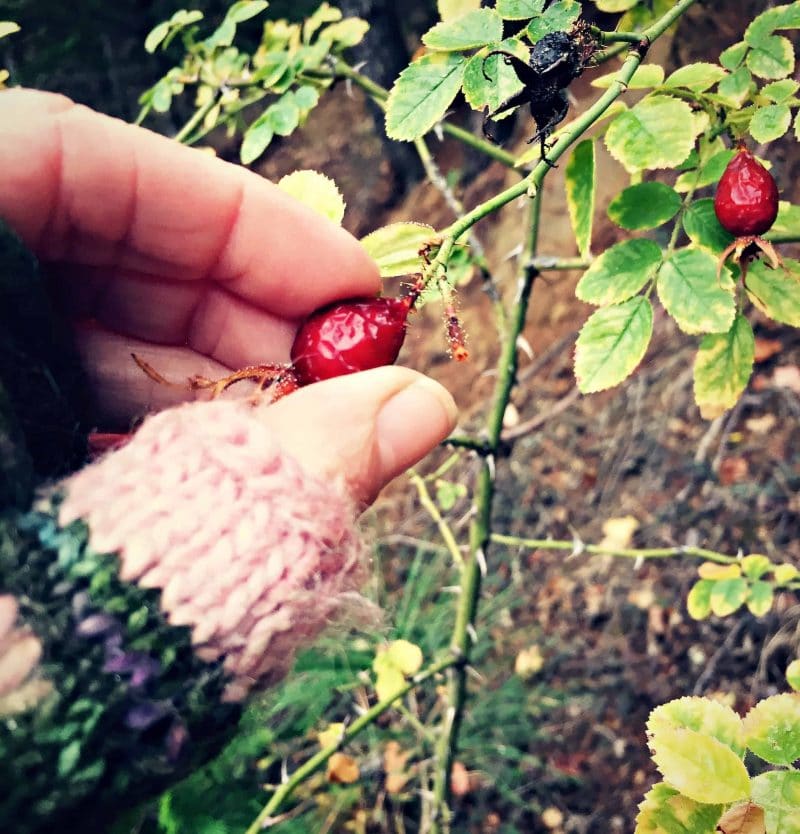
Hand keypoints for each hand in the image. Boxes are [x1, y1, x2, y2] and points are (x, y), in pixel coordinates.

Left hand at [0, 89, 456, 504]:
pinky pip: (67, 396)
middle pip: (98, 248)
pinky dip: (156, 428)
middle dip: (244, 313)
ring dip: (217, 381)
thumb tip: (425, 411)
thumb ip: (271, 477)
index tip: (352, 284)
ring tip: (311, 435)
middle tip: (349, 380)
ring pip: (91, 330)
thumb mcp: (128, 562)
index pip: (74, 160)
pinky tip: (235, 463)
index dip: (231, 214)